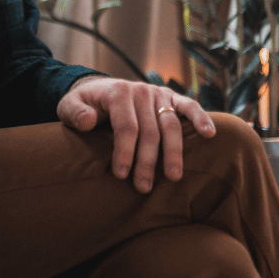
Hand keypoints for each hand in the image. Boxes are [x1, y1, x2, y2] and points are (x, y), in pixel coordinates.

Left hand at [56, 77, 216, 192]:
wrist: (98, 90)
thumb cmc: (84, 105)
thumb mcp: (68, 106)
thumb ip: (74, 113)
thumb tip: (88, 121)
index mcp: (118, 92)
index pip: (126, 126)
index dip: (125, 152)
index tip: (121, 175)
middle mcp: (141, 91)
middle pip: (149, 131)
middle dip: (147, 161)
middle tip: (143, 187)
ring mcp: (158, 93)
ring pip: (171, 125)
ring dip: (173, 153)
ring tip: (173, 177)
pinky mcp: (171, 97)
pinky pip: (189, 106)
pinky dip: (201, 118)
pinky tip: (210, 134)